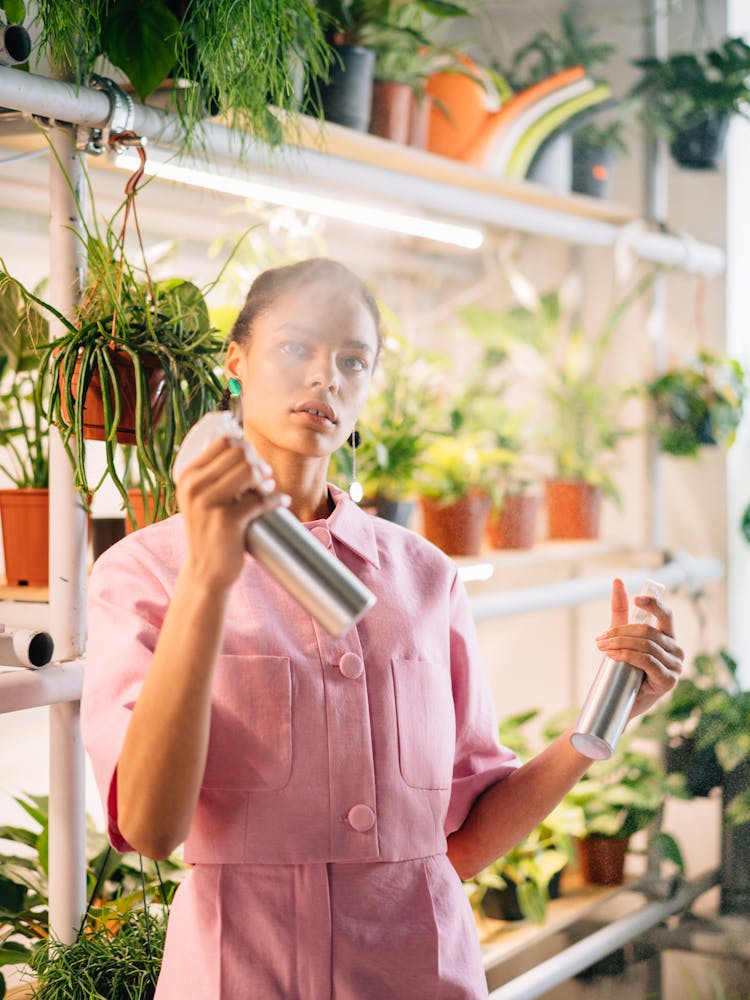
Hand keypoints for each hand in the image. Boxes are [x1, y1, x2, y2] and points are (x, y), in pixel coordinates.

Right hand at [176, 436, 288, 588]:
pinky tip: (282, 502)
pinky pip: (261, 500)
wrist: (204, 570)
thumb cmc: (210, 530)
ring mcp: (209, 504)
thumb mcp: (201, 499)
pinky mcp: (227, 522)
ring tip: (268, 490)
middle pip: (240, 453)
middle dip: (259, 463)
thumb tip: (249, 450)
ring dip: (266, 480)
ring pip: (250, 471)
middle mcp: (194, 487)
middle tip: (265, 479)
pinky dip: (277, 499)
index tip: (254, 463)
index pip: (224, 441)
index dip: (246, 447)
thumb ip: (214, 475)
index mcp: (188, 477)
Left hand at [594, 578, 684, 718]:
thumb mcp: (620, 636)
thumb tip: (617, 581)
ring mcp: (675, 666)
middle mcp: (676, 650)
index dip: (653, 604)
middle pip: (648, 631)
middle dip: (620, 632)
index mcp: (668, 637)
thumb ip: (621, 611)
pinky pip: (646, 660)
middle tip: (600, 639)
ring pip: (645, 645)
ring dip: (619, 644)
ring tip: (602, 647)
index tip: (636, 600)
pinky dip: (626, 655)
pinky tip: (612, 656)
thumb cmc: (623, 668)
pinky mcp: (668, 681)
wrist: (619, 701)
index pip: (666, 615)